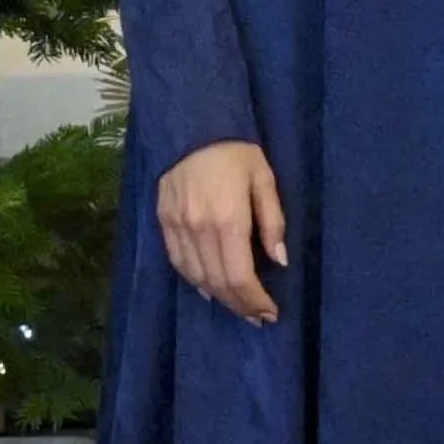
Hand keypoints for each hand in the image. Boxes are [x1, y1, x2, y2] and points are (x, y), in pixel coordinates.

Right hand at [158, 137, 290, 324]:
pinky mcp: (163, 222)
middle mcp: (199, 229)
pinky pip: (178, 263)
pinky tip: (210, 289)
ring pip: (196, 278)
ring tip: (239, 306)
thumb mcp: (264, 179)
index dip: (255, 301)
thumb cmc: (236, 152)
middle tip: (258, 316)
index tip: (270, 313)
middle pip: (218, 283)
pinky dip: (195, 281)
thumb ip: (273, 222)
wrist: (191, 127)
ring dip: (219, 298)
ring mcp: (177, 227)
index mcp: (228, 220)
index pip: (239, 277)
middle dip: (240, 305)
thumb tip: (279, 261)